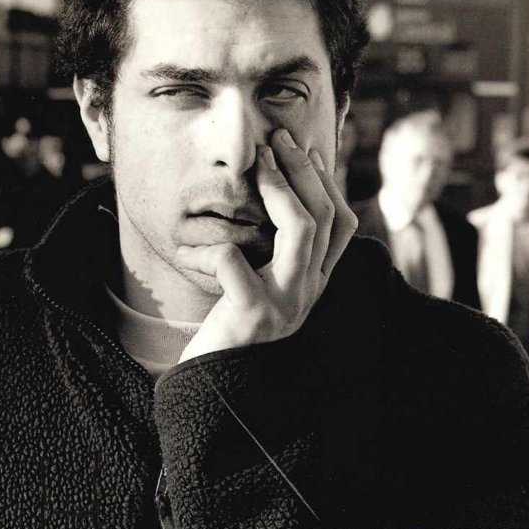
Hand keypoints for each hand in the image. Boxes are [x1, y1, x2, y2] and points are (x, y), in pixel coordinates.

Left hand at [176, 128, 358, 361]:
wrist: (212, 389)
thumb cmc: (229, 328)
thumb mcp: (260, 284)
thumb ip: (275, 251)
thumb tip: (281, 190)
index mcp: (315, 284)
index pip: (342, 224)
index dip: (327, 182)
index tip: (306, 150)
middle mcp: (309, 293)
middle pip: (324, 218)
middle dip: (302, 169)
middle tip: (277, 139)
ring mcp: (286, 305)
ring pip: (301, 230)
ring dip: (278, 188)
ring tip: (256, 164)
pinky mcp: (252, 316)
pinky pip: (234, 260)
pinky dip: (209, 247)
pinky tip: (186, 251)